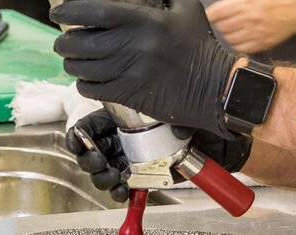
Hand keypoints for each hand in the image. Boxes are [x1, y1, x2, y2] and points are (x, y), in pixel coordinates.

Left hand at [53, 0, 237, 137]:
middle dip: (64, 41)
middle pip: (82, 42)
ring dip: (71, 63)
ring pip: (83, 68)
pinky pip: (93, 90)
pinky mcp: (129, 94)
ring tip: (69, 58)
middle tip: (62, 39)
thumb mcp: (190, 7)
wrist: (214, 87)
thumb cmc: (201, 45)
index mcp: (146, 21)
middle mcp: (134, 46)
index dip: (71, 10)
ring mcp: (130, 73)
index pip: (97, 12)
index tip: (57, 10)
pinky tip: (84, 79)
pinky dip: (83, 84)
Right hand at [64, 109, 252, 202]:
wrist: (217, 141)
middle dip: (89, 159)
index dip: (79, 136)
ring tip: (114, 175)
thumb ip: (155, 104)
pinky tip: (123, 189)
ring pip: (102, 172)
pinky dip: (118, 192)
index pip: (88, 126)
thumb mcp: (170, 102)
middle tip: (99, 161)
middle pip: (90, 151)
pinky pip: (121, 188)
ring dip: (102, 177)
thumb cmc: (193, 114)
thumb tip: (153, 113)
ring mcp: (131, 159)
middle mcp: (123, 138)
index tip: (80, 141)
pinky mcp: (142, 177)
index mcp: (121, 116)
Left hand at [207, 0, 295, 53]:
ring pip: (229, 39)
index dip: (209, 15)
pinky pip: (240, 48)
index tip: (209, 16)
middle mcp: (250, 18)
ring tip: (235, 28)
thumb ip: (234, 0)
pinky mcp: (261, 44)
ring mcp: (256, 33)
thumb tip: (216, 11)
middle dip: (220, 24)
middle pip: (221, 27)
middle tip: (226, 21)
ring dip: (228, 34)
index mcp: (246, 2)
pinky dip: (237, 43)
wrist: (295, 10)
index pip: (217, 12)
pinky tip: (242, 36)